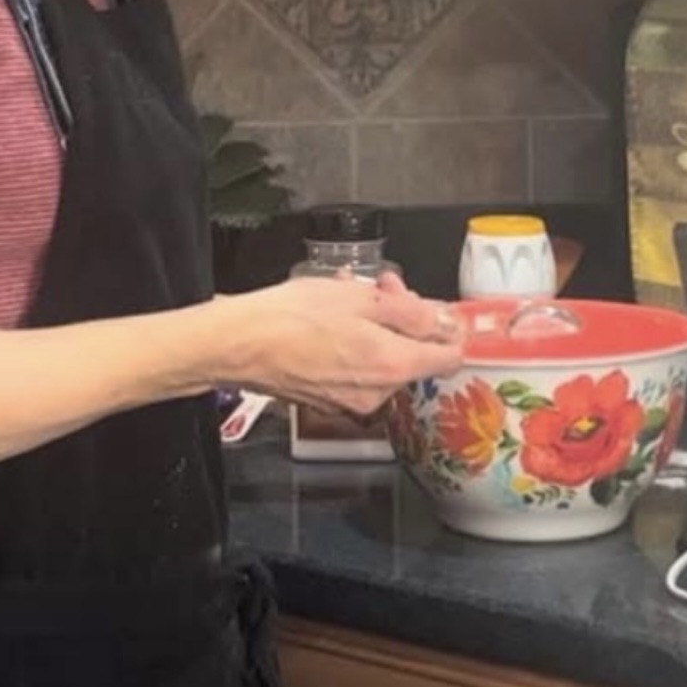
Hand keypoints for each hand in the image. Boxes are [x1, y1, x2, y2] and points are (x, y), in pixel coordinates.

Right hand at [223, 273, 463, 416]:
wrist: (236, 345)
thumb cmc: (290, 317)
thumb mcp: (358, 297)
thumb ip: (410, 311)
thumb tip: (444, 320)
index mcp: (393, 366)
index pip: (450, 357)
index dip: (448, 327)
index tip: (435, 306)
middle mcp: (378, 393)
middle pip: (413, 355)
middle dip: (404, 317)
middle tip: (382, 285)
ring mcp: (352, 401)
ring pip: (383, 360)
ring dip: (376, 326)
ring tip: (350, 294)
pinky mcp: (328, 400)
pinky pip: (356, 369)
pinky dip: (354, 343)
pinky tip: (330, 317)